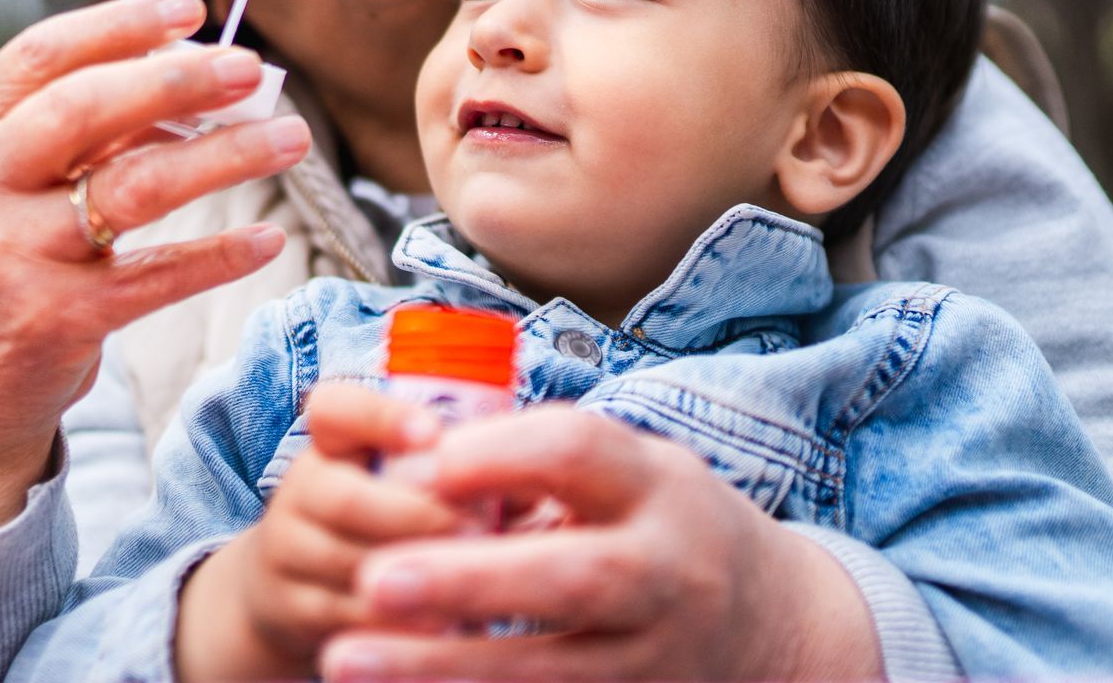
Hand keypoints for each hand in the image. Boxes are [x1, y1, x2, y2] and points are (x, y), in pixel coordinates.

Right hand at [0, 0, 313, 537]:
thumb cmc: (10, 257)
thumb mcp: (20, 180)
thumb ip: (91, 126)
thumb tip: (200, 70)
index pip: (40, 56)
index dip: (119, 23)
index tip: (192, 8)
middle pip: (84, 110)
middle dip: (178, 82)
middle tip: (252, 70)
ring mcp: (14, 255)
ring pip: (133, 188)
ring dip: (223, 157)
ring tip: (291, 139)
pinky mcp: (56, 320)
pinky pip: (156, 276)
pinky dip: (219, 254)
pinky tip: (269, 239)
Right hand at [175, 384, 462, 681]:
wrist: (294, 584)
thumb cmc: (384, 514)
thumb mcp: (401, 476)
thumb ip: (455, 469)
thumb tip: (526, 483)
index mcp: (332, 442)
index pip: (336, 410)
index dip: (380, 418)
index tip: (432, 432)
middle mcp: (301, 489)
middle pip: (343, 498)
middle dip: (417, 515)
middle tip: (477, 528)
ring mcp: (289, 551)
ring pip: (349, 565)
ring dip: (413, 571)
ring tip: (472, 576)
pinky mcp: (293, 610)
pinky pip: (350, 619)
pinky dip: (401, 622)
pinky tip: (446, 621)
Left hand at [320, 406, 881, 680]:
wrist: (769, 623)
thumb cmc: (661, 522)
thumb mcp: (630, 469)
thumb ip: (540, 459)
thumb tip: (412, 458)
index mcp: (658, 486)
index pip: (582, 452)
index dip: (503, 453)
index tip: (426, 461)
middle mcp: (666, 572)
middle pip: (572, 577)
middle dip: (470, 580)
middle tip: (376, 580)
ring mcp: (653, 656)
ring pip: (548, 670)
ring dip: (441, 667)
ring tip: (344, 658)